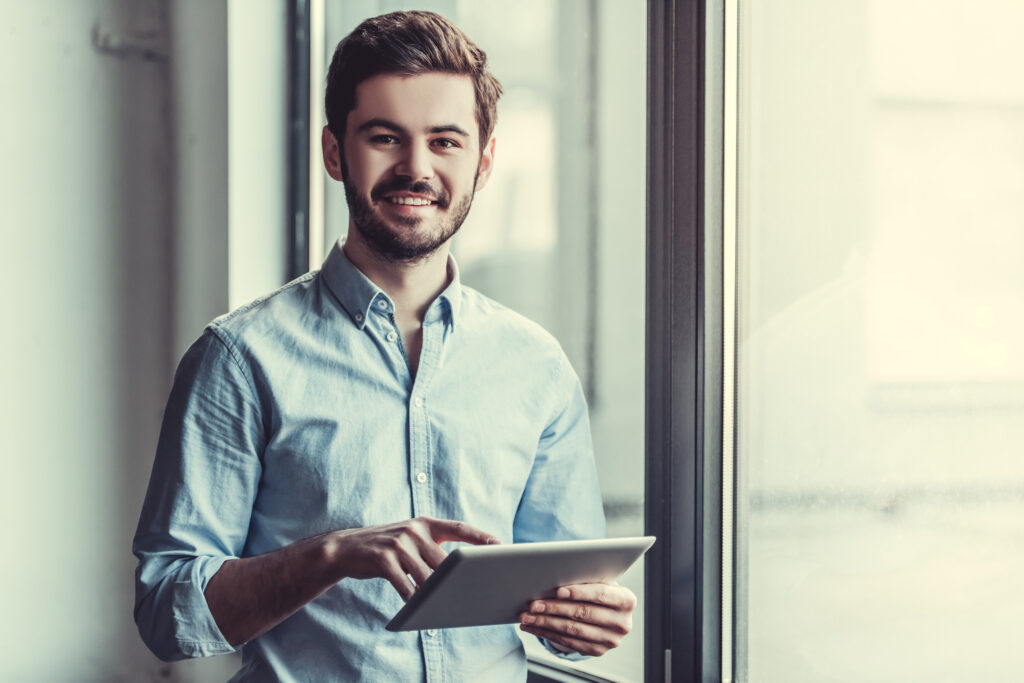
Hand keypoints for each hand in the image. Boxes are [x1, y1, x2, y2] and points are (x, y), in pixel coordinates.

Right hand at [326, 517, 498, 600]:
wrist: (347, 548)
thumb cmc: (387, 548)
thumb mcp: (409, 539)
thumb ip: (431, 549)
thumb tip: (456, 574)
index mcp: (425, 523)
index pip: (459, 527)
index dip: (481, 536)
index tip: (500, 545)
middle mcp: (414, 530)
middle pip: (445, 560)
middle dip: (458, 578)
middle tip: (474, 591)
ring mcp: (398, 544)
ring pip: (427, 575)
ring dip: (435, 593)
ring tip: (444, 604)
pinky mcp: (383, 559)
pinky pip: (405, 585)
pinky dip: (413, 598)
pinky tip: (417, 606)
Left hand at [519, 582, 636, 655]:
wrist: (611, 614)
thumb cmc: (600, 590)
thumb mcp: (601, 582)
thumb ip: (587, 579)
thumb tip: (555, 574)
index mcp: (626, 600)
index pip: (600, 595)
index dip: (579, 592)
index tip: (558, 590)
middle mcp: (622, 623)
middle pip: (583, 613)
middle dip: (554, 608)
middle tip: (533, 604)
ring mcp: (610, 640)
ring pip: (572, 630)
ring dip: (545, 623)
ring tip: (527, 616)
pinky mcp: (598, 650)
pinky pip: (568, 642)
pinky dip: (547, 634)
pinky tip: (534, 627)